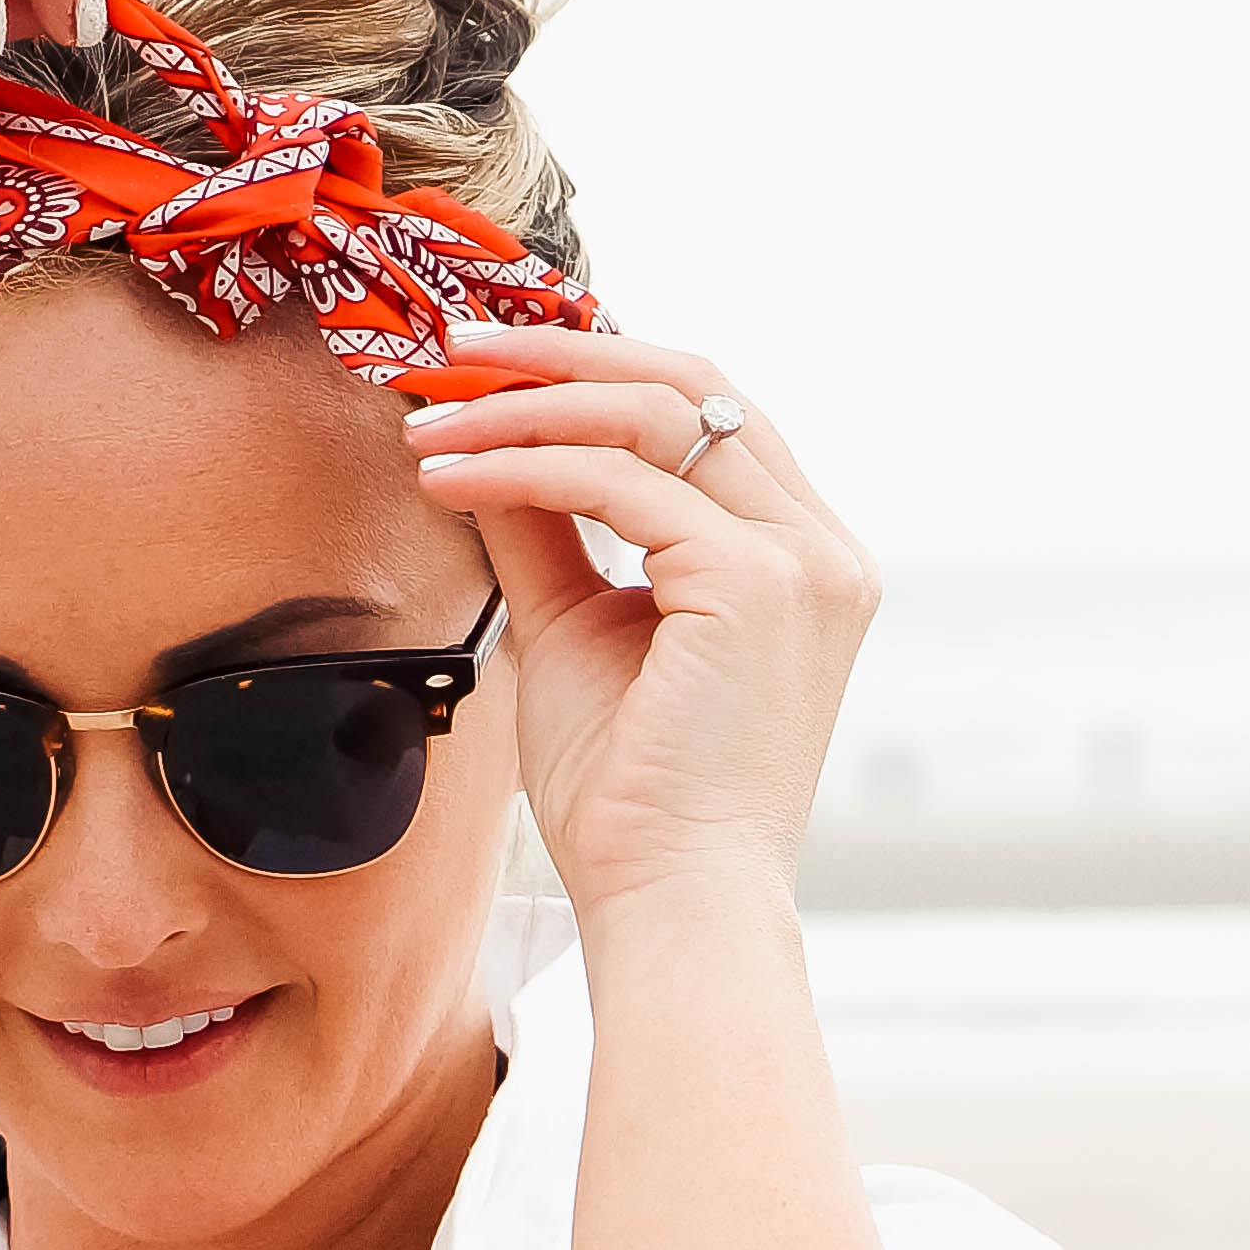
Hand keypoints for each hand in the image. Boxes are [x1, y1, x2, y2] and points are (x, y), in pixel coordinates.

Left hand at [399, 329, 880, 913]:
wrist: (666, 900)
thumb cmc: (629, 795)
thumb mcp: (578, 628)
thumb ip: (549, 529)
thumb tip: (486, 442)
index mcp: (799, 555)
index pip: (705, 411)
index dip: (595, 368)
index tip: (491, 366)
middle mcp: (820, 546)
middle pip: (690, 384)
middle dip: (559, 355)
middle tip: (453, 350)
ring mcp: (801, 559)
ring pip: (652, 416)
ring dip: (523, 406)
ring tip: (430, 421)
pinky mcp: (756, 583)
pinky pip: (616, 483)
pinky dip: (520, 466)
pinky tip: (447, 477)